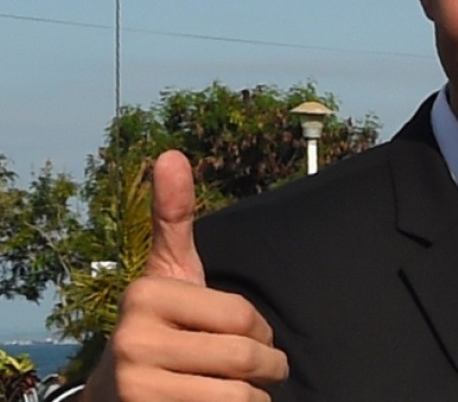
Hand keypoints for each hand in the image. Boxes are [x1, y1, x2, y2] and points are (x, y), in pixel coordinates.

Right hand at [83, 150, 288, 400]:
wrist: (116, 393)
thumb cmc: (160, 325)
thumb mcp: (168, 272)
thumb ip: (173, 217)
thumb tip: (171, 153)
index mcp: (145, 296)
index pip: (243, 317)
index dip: (261, 330)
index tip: (252, 334)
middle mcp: (133, 342)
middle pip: (243, 357)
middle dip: (267, 365)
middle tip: (265, 368)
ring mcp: (137, 387)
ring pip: (238, 395)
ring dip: (254, 396)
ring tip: (244, 390)